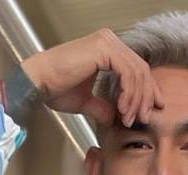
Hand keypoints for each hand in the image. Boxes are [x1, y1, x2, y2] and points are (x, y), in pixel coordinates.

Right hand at [21, 28, 164, 126]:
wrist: (37, 83)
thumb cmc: (54, 88)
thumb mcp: (86, 101)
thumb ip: (104, 107)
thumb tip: (115, 118)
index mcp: (106, 49)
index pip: (137, 69)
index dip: (147, 91)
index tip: (150, 111)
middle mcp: (108, 41)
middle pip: (141, 70)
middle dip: (145, 98)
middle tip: (143, 118)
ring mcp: (107, 42)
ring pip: (137, 72)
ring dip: (137, 99)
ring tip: (129, 118)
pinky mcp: (103, 49)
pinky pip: (127, 72)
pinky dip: (129, 93)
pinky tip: (122, 108)